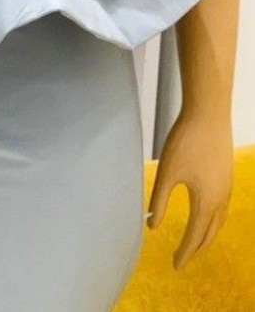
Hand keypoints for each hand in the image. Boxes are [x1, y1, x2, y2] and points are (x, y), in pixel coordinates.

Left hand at [147, 109, 233, 269]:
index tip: (175, 265)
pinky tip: (205, 211)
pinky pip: (222, 206)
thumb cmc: (185, 142)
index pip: (194, 236)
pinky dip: (213, 218)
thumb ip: (160, 200)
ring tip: (195, 241)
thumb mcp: (167, 172)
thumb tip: (152, 225)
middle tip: (184, 258)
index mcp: (206, 202)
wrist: (208, 114)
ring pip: (219, 220)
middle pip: (210, 233)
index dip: (184, 252)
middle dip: (197, 248)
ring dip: (207, 234)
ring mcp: (226, 187)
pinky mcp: (226, 174)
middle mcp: (221, 199)